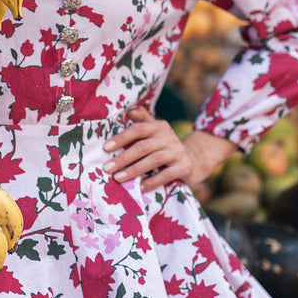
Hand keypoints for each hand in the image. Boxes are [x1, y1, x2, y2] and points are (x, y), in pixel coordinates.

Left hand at [102, 106, 235, 192]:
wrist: (191, 159)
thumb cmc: (164, 146)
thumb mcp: (154, 131)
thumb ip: (142, 120)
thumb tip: (129, 110)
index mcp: (159, 126)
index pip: (138, 129)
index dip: (122, 138)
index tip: (106, 148)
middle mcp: (169, 137)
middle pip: (143, 146)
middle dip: (123, 158)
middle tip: (107, 168)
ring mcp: (178, 152)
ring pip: (154, 160)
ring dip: (134, 170)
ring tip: (118, 178)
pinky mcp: (184, 167)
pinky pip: (167, 175)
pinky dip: (153, 181)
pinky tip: (140, 187)